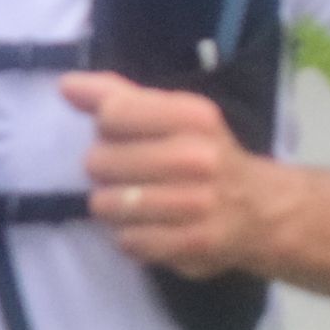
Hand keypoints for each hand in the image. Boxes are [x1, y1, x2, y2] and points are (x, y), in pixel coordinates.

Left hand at [60, 71, 295, 279]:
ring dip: (115, 208)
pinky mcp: (192, 244)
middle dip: (108, 170)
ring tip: (140, 204)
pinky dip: (132, 237)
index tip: (126, 136)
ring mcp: (196, 203)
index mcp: (194, 117)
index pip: (112, 113)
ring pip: (107, 205)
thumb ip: (120, 97)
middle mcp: (198, 157)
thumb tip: (67, 85)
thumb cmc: (205, 155)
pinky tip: (153, 228)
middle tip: (135, 175)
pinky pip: (127, 241)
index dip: (107, 128)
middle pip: (100, 161)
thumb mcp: (174, 116)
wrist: (262, 209)